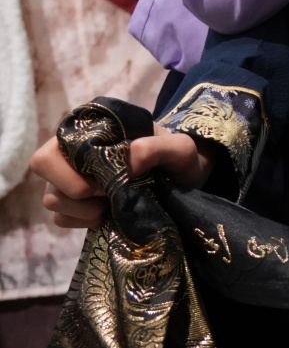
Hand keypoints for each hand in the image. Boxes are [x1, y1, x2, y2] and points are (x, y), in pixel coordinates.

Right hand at [30, 130, 210, 229]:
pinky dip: (84, 220)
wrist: (186, 180)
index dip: (75, 167)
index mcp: (92, 127)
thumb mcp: (181, 149)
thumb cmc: (181, 158)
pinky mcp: (74, 204)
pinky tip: (109, 213)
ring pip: (52, 198)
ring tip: (115, 203)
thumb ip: (158, 148)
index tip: (109, 177)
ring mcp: (69, 177)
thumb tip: (127, 162)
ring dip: (84, 208)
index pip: (56, 143)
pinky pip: (61, 218)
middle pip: (43, 167)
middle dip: (76, 188)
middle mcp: (73, 150)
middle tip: (109, 193)